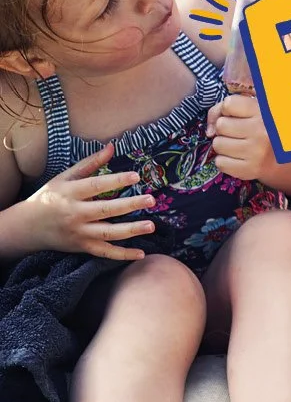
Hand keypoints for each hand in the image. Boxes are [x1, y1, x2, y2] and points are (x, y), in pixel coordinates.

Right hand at [20, 142, 155, 260]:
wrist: (26, 227)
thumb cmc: (48, 197)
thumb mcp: (64, 177)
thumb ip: (90, 163)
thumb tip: (112, 147)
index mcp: (70, 193)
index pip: (95, 186)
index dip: (115, 181)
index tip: (136, 176)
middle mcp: (74, 214)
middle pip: (105, 210)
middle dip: (130, 205)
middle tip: (151, 199)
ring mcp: (79, 233)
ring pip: (108, 233)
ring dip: (131, 230)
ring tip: (152, 225)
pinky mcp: (82, 247)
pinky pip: (105, 253)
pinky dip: (122, 255)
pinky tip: (141, 253)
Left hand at [208, 95, 272, 181]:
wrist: (284, 156)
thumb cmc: (262, 128)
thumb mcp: (251, 110)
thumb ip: (223, 109)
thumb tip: (209, 131)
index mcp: (263, 112)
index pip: (228, 104)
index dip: (228, 109)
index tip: (238, 114)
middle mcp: (261, 132)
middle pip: (221, 125)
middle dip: (225, 128)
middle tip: (239, 132)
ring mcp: (256, 153)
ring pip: (217, 144)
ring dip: (224, 144)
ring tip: (238, 144)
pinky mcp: (250, 170)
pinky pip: (220, 163)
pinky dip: (225, 160)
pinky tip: (238, 156)